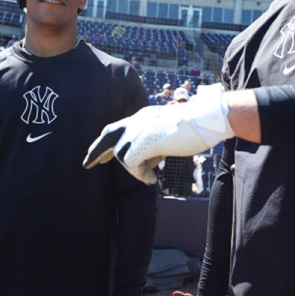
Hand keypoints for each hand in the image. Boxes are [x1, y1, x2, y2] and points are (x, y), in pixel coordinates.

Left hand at [84, 84, 233, 184]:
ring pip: (121, 154)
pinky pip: (130, 164)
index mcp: (145, 117)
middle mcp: (138, 120)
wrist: (207, 119)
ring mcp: (140, 129)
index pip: (119, 128)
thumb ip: (154, 145)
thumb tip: (146, 163)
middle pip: (108, 135)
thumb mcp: (170, 134)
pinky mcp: (143, 141)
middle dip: (96, 151)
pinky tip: (153, 179)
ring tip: (151, 175)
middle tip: (87, 165)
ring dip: (134, 169)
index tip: (100, 155)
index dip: (107, 141)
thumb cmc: (197, 127)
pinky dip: (140, 175)